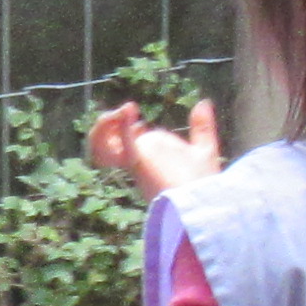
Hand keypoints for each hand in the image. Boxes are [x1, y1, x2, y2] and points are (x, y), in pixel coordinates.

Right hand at [90, 96, 222, 193]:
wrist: (205, 203)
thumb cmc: (204, 184)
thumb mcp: (204, 149)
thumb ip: (201, 127)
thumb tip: (203, 101)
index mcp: (147, 158)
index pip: (121, 138)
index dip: (122, 122)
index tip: (134, 112)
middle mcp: (137, 160)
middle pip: (104, 143)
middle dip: (106, 124)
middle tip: (126, 110)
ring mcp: (136, 162)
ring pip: (101, 146)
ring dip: (104, 125)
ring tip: (122, 111)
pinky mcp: (139, 162)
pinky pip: (122, 143)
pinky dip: (121, 126)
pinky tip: (129, 109)